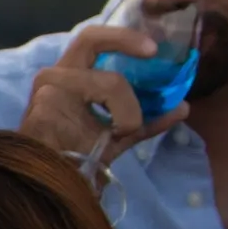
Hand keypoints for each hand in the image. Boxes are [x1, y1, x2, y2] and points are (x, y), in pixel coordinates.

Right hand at [21, 27, 171, 174]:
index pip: (92, 40)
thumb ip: (145, 118)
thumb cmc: (77, 159)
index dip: (123, 38)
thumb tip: (182, 107)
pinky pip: (100, 112)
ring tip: (123, 132)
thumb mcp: (116, 134)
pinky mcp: (46, 111)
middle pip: (93, 42)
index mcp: (68, 76)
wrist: (48, 190)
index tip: (153, 50)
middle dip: (126, 45)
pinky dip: (123, 123)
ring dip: (130, 110)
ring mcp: (48, 92)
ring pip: (111, 82)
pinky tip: (116, 137)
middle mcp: (54, 77)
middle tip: (151, 56)